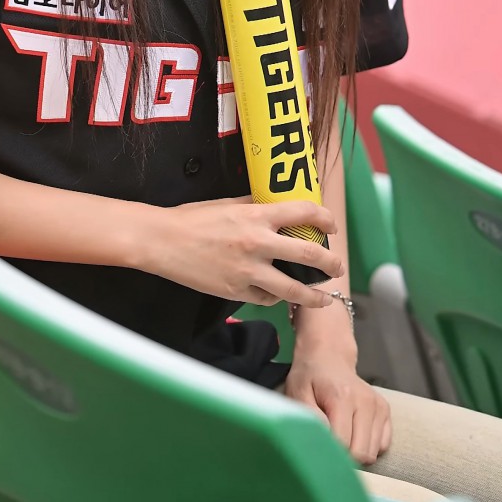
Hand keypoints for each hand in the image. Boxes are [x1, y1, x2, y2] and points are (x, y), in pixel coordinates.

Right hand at [145, 196, 343, 308]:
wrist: (164, 241)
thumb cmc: (194, 218)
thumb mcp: (229, 203)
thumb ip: (256, 206)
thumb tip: (278, 208)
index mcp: (257, 216)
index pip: (303, 212)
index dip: (324, 218)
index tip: (332, 226)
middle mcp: (258, 244)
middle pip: (309, 255)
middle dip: (330, 263)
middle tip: (337, 267)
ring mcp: (248, 271)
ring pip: (294, 289)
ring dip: (314, 295)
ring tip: (323, 298)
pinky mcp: (237, 292)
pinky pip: (266, 298)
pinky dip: (276, 298)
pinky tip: (279, 296)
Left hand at [284, 349, 391, 464]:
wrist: (328, 357)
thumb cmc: (309, 378)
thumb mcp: (298, 393)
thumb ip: (310, 419)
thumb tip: (325, 443)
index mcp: (342, 397)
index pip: (343, 445)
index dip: (329, 453)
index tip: (318, 445)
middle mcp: (365, 402)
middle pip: (362, 454)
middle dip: (344, 457)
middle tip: (329, 443)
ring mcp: (378, 406)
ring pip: (373, 454)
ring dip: (356, 452)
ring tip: (340, 434)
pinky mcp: (385, 410)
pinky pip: (382, 446)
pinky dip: (368, 446)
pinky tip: (353, 432)